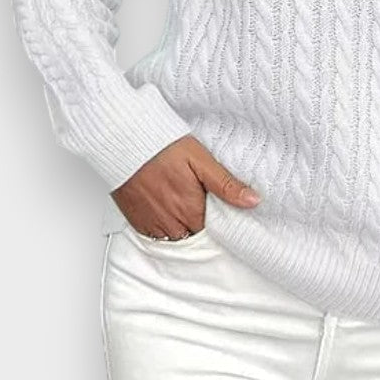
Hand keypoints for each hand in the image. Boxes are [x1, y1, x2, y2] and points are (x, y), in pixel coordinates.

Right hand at [110, 135, 260, 238]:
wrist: (126, 142)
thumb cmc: (164, 147)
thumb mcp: (202, 161)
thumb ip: (226, 185)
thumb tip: (253, 201)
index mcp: (191, 209)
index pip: (213, 231)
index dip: (217, 222)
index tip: (217, 211)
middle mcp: (172, 222)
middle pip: (194, 235)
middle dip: (199, 224)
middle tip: (199, 203)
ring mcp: (152, 224)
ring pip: (175, 237)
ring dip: (181, 227)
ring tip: (182, 205)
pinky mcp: (137, 222)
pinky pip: (155, 235)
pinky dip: (163, 227)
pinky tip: (165, 208)